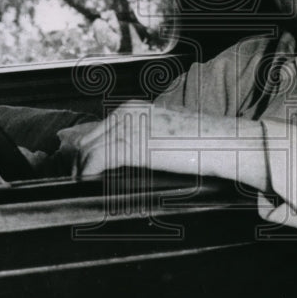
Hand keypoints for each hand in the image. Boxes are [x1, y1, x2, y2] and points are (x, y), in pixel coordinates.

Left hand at [66, 103, 268, 189]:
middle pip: (87, 138)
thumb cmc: (202, 142)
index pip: (97, 129)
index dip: (85, 150)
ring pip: (87, 150)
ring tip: (80, 188)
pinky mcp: (131, 145)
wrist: (220, 142)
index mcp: (135, 109)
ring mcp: (128, 127)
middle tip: (75, 182)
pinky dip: (87, 174)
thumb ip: (147, 139)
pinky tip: (88, 186)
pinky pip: (96, 161)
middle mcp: (127, 113)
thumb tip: (134, 159)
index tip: (81, 168)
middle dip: (77, 162)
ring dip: (80, 170)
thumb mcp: (168, 133)